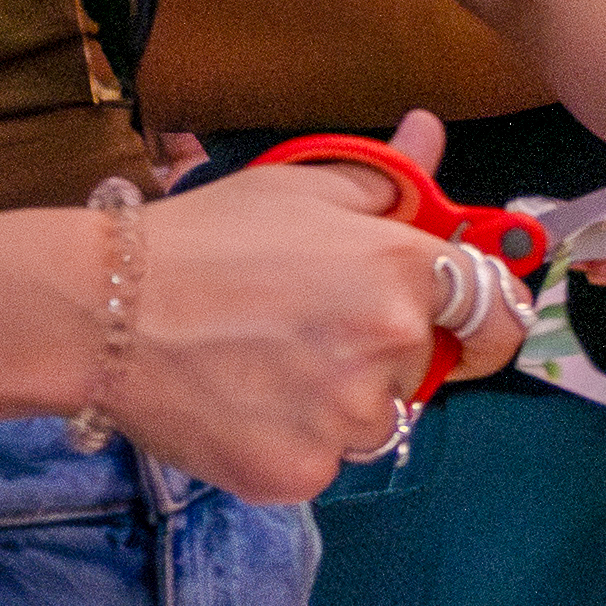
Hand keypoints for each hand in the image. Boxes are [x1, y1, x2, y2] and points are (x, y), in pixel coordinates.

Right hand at [105, 159, 512, 509]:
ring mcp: (345, 419)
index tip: (470, 323)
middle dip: (386, 350)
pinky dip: (293, 441)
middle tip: (311, 328)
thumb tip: (430, 133)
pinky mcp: (299, 473)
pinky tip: (242, 401)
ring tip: (265, 363)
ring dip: (340, 401)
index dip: (487, 316)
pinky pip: (322, 461)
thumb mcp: (300, 187)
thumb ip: (386, 177)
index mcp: (403, 270)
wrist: (107, 311)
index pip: (498, 310)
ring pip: (373, 419)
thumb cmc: (204, 238)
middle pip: (424, 365)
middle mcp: (390, 347)